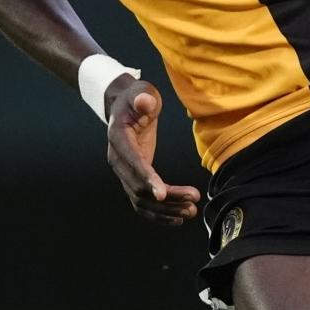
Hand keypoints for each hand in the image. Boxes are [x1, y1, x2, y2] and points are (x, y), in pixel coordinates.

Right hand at [105, 77, 200, 225]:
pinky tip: (177, 218)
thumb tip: (145, 102)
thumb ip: (143, 98)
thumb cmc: (136, 97)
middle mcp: (117, 159)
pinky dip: (158, 213)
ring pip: (141, 200)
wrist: (125, 106)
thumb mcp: (141, 91)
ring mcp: (123, 172)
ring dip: (165, 210)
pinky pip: (142, 202)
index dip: (147, 178)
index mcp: (118, 138)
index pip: (132, 161)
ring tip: (190, 211)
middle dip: (165, 198)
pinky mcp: (132, 178)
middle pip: (138, 186)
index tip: (163, 194)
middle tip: (192, 201)